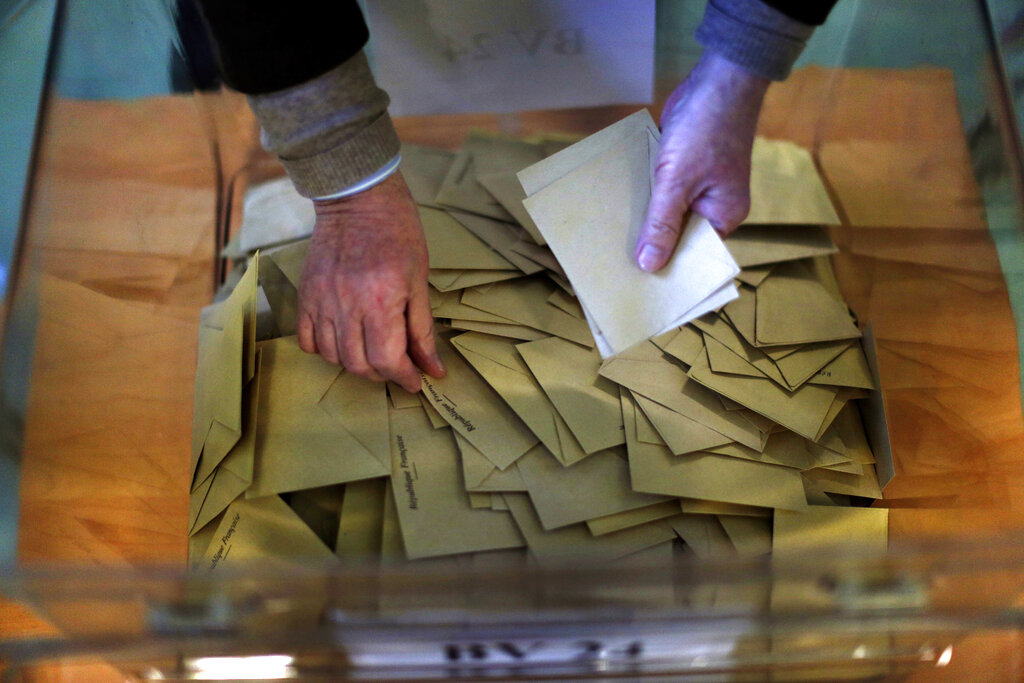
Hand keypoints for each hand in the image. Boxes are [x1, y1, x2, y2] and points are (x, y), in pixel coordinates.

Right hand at [297, 171, 445, 391]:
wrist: (358, 198)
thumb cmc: (398, 234)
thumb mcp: (420, 281)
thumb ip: (423, 329)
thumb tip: (434, 368)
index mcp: (381, 300)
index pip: (387, 359)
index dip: (404, 377)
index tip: (415, 380)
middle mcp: (347, 305)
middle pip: (359, 364)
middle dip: (382, 374)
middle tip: (397, 367)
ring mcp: (321, 300)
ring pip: (333, 356)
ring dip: (356, 364)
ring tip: (372, 353)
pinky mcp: (305, 295)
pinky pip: (306, 340)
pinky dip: (324, 350)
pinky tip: (342, 341)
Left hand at [636, 52, 769, 271]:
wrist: (718, 80)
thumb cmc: (707, 128)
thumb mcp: (678, 181)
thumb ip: (663, 224)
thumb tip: (650, 265)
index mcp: (724, 216)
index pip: (694, 255)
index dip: (669, 268)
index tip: (639, 284)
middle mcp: (715, 206)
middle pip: (680, 236)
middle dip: (653, 244)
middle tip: (617, 265)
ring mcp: (701, 188)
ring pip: (669, 214)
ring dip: (646, 220)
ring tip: (613, 242)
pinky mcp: (685, 170)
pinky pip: (664, 193)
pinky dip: (647, 198)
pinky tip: (621, 208)